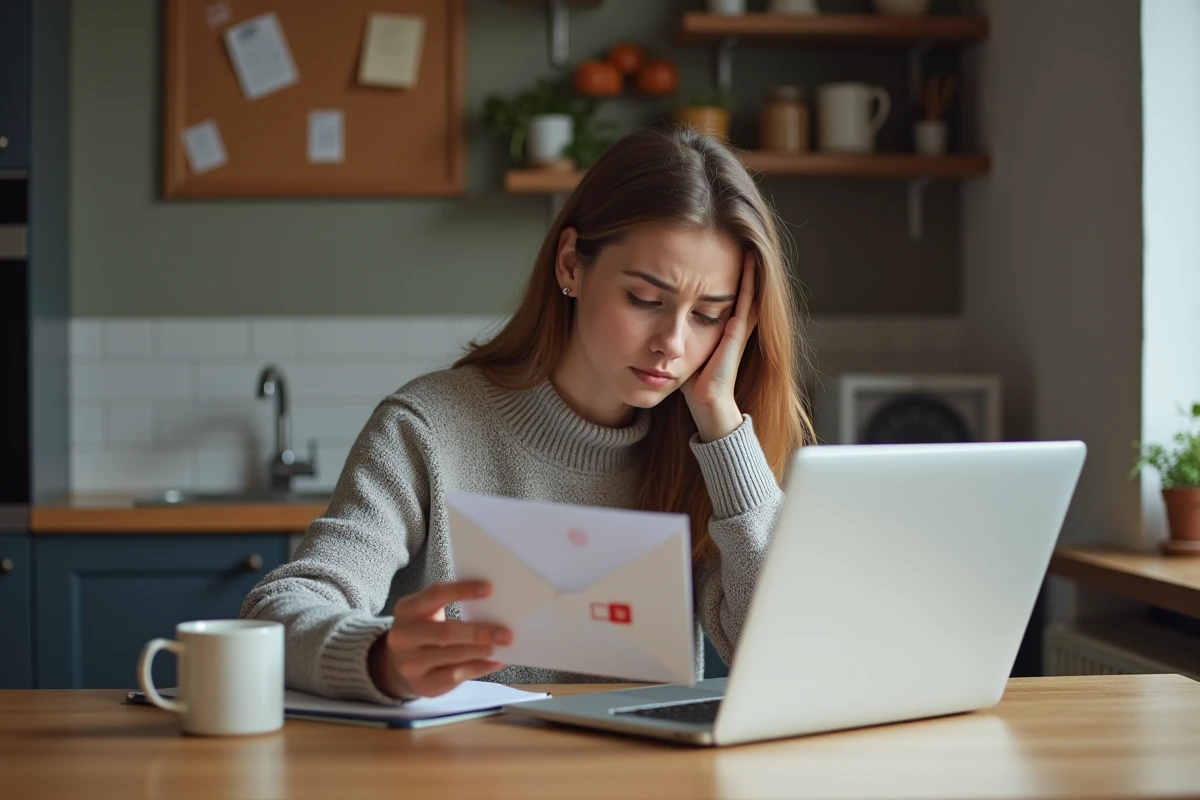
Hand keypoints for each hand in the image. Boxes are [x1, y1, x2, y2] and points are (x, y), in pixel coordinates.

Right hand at [369, 580, 510, 698]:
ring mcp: (409, 663)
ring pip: (452, 656)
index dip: (462, 590)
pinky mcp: (421, 684)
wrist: (400, 666)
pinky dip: (478, 668)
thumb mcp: (429, 613)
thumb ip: (452, 606)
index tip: (489, 589)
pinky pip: (455, 676)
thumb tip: (494, 607)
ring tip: (501, 646)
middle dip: (478, 632)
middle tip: (506, 633)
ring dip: (480, 651)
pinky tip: (494, 662)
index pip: (435, 594)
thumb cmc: (425, 630)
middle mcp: (402, 636)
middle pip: (445, 631)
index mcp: (406, 609)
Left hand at [681, 250, 757, 441]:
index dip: (725, 271)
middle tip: (739, 237)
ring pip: (748, 291)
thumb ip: (677, 331)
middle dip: (739, 264)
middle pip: (741, 287)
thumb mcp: (685, 348)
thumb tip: (653, 317)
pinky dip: (748, 282)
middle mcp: (735, 325)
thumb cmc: (693, 382)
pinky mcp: (737, 334)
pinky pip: (745, 302)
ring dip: (748, 268)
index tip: (719, 248)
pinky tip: (748, 263)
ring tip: (747, 242)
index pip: (727, 292)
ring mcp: (739, 328)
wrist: (706, 403)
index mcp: (724, 328)